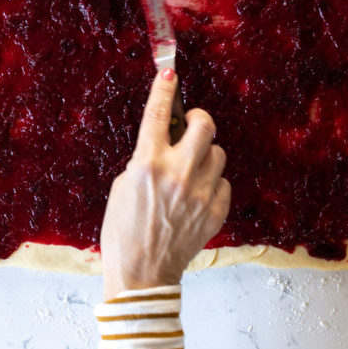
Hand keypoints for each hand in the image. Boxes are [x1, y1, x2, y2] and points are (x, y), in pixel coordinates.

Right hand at [100, 68, 230, 300]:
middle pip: (205, 125)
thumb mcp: (123, 186)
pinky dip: (212, 184)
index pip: (158, 114)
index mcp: (147, 163)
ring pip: (218, 153)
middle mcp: (177, 173)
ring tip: (190, 170)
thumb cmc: (123, 231)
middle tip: (192, 126)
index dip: (164, 89)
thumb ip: (145, 159)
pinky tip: (196, 195)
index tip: (169, 73)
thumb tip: (165, 141)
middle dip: (200, 120)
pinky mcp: (215, 212)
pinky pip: (223, 183)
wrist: (141, 275)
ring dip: (206, 156)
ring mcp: (199, 193)